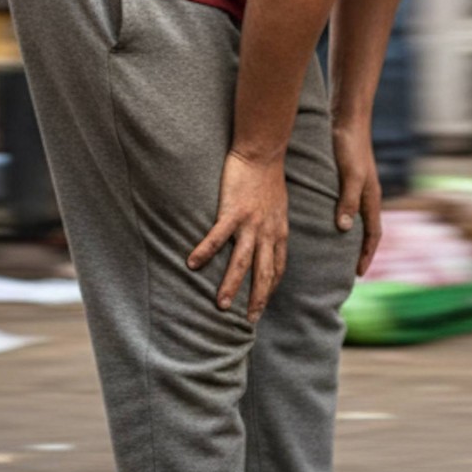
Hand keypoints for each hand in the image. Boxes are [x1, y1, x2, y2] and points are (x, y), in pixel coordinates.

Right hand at [187, 151, 287, 322]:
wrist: (263, 151)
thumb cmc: (268, 175)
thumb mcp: (279, 205)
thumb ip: (274, 223)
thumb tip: (269, 235)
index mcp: (279, 231)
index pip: (278, 267)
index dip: (271, 286)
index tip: (264, 303)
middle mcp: (267, 232)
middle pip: (264, 273)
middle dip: (257, 299)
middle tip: (250, 321)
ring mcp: (251, 223)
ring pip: (242, 262)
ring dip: (231, 285)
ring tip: (221, 305)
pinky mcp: (233, 212)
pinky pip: (217, 237)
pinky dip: (205, 252)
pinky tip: (192, 264)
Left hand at [333, 124, 382, 277]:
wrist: (348, 117)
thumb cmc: (350, 145)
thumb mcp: (351, 175)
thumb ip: (348, 200)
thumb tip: (344, 229)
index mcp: (371, 197)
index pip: (373, 234)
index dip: (367, 254)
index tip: (358, 273)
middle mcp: (367, 194)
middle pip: (366, 229)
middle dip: (360, 250)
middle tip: (348, 269)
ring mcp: (357, 186)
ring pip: (356, 218)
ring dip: (349, 236)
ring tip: (335, 251)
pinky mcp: (346, 177)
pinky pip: (345, 205)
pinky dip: (340, 218)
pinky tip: (325, 221)